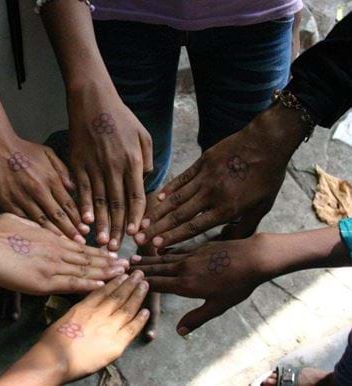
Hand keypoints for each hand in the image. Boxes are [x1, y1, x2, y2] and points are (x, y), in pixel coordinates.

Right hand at [0, 134, 89, 241]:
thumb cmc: (24, 149)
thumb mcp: (48, 153)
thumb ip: (63, 171)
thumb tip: (74, 188)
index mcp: (51, 178)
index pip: (68, 203)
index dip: (78, 218)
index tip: (86, 230)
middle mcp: (39, 190)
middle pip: (58, 215)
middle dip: (70, 230)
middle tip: (80, 243)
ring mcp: (23, 197)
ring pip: (42, 221)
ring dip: (54, 234)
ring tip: (64, 245)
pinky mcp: (8, 202)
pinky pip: (23, 220)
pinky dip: (32, 230)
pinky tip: (40, 240)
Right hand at [0, 213, 128, 294]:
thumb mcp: (19, 219)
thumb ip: (35, 226)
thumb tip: (39, 226)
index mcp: (51, 236)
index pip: (81, 245)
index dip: (98, 251)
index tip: (112, 253)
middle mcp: (56, 249)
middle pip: (88, 257)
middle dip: (109, 262)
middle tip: (127, 265)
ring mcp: (52, 265)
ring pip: (85, 269)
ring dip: (106, 273)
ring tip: (123, 274)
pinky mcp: (43, 280)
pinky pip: (71, 283)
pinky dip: (89, 284)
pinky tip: (103, 285)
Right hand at [0, 272, 149, 384]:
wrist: (54, 359)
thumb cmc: (51, 343)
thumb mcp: (64, 319)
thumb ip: (79, 312)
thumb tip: (85, 310)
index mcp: (84, 307)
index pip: (103, 290)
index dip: (115, 281)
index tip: (123, 273)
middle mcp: (98, 313)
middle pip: (118, 295)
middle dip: (130, 283)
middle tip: (139, 273)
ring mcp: (108, 327)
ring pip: (127, 308)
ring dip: (137, 295)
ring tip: (145, 285)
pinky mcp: (116, 343)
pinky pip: (131, 328)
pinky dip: (140, 319)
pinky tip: (146, 311)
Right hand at [68, 82, 152, 250]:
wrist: (92, 101)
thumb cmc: (120, 116)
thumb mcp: (142, 134)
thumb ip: (147, 158)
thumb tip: (146, 179)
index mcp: (133, 161)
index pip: (136, 196)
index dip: (136, 217)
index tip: (136, 233)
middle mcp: (114, 168)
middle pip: (118, 204)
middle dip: (118, 228)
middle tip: (116, 249)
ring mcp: (94, 167)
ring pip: (100, 201)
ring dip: (101, 224)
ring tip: (101, 243)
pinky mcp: (78, 164)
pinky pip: (82, 190)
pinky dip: (84, 207)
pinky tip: (85, 222)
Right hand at [130, 234, 275, 334]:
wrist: (252, 257)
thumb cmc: (237, 285)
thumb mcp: (218, 306)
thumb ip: (197, 317)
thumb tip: (179, 331)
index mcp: (186, 284)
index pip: (158, 284)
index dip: (141, 283)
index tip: (125, 281)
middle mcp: (184, 267)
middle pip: (157, 269)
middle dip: (139, 269)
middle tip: (122, 267)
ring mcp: (191, 255)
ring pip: (164, 258)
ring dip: (148, 259)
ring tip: (134, 258)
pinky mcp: (198, 247)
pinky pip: (175, 249)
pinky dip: (164, 251)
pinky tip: (159, 250)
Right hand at [135, 105, 304, 248]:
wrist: (266, 142)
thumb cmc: (266, 177)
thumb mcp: (262, 207)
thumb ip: (244, 227)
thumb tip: (229, 243)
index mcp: (226, 208)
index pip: (194, 227)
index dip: (173, 237)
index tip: (156, 246)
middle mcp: (210, 195)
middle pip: (179, 215)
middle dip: (157, 228)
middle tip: (138, 238)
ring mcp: (204, 178)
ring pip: (176, 198)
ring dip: (157, 212)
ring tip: (142, 222)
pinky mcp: (201, 163)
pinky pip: (181, 179)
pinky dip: (168, 190)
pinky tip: (157, 199)